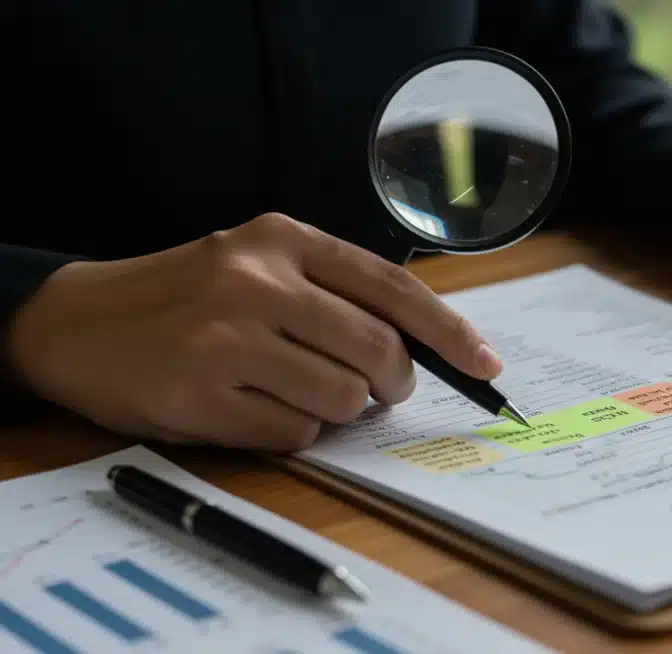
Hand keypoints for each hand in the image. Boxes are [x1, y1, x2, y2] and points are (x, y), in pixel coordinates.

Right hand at [7, 213, 501, 450]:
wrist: (75, 322)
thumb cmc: (185, 298)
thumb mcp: (257, 264)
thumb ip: (334, 293)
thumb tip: (424, 350)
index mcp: (282, 239)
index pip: (392, 287)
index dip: (449, 331)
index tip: (486, 362)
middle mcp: (258, 282)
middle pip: (379, 352)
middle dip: (392, 383)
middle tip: (378, 391)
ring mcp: (227, 339)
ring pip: (343, 400)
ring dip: (336, 410)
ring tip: (290, 389)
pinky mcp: (202, 396)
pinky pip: (296, 434)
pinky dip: (292, 433)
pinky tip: (253, 408)